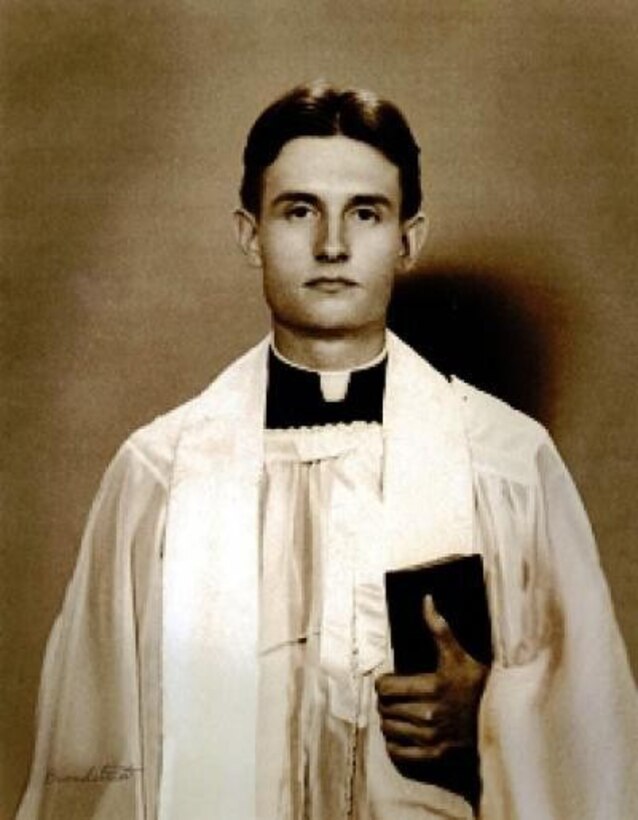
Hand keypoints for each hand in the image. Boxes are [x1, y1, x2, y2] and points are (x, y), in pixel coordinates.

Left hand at [376, 595, 488, 765]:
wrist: (500, 719)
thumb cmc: (477, 684)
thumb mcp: (459, 655)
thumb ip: (439, 628)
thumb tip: (426, 599)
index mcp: (432, 688)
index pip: (385, 687)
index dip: (384, 682)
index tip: (390, 681)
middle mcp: (430, 715)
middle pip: (385, 708)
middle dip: (386, 700)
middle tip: (394, 696)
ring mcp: (432, 738)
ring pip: (389, 729)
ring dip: (389, 720)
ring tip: (398, 713)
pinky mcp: (435, 755)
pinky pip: (398, 753)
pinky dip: (395, 743)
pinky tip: (402, 733)